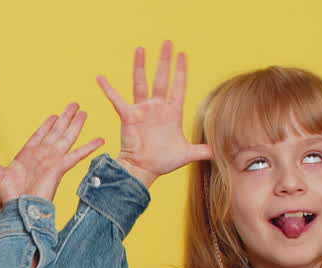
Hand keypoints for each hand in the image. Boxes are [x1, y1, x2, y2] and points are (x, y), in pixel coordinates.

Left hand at [0, 104, 102, 203]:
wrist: (20, 210)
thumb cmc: (9, 196)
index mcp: (28, 155)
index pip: (39, 135)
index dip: (47, 125)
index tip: (54, 115)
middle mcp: (42, 155)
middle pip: (56, 132)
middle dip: (65, 118)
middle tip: (74, 105)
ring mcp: (53, 160)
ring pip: (66, 137)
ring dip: (75, 124)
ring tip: (84, 112)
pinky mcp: (60, 167)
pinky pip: (76, 154)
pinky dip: (88, 147)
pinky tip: (99, 139)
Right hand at [97, 42, 209, 187]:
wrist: (143, 169)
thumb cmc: (162, 162)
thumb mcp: (188, 154)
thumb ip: (203, 149)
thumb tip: (220, 151)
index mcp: (171, 113)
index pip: (178, 87)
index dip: (181, 71)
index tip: (183, 55)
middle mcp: (157, 107)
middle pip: (162, 78)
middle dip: (164, 61)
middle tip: (167, 43)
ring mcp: (142, 110)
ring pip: (142, 83)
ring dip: (141, 66)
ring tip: (140, 49)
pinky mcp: (128, 116)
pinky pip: (117, 100)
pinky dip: (109, 90)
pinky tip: (101, 78)